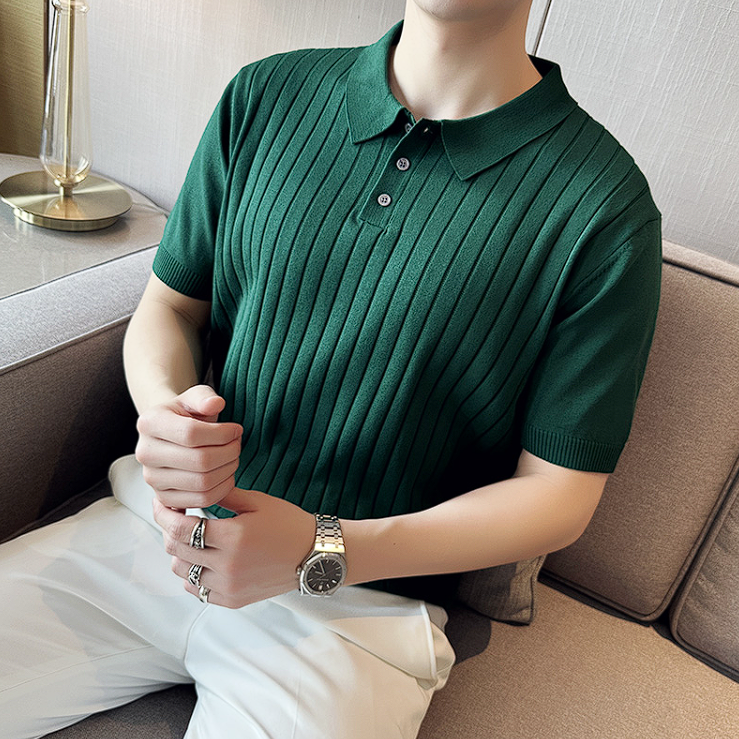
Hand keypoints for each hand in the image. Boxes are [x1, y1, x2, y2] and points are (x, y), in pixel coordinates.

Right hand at [135, 384, 242, 509]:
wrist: (170, 433)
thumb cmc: (185, 414)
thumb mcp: (194, 397)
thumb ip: (204, 397)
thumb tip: (215, 403)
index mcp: (149, 423)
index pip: (191, 433)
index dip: (222, 433)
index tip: (236, 430)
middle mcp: (145, 453)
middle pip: (200, 461)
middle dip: (229, 452)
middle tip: (237, 444)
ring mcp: (152, 479)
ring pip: (203, 483)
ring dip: (228, 470)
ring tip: (233, 457)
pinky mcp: (164, 498)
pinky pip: (201, 500)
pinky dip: (222, 489)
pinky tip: (226, 474)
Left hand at [153, 488, 315, 607]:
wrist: (315, 556)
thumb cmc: (289, 524)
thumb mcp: (258, 502)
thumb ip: (223, 494)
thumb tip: (195, 487)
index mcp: (233, 537)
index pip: (180, 528)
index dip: (164, 515)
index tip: (162, 505)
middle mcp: (227, 566)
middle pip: (175, 549)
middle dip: (169, 530)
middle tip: (176, 517)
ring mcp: (229, 586)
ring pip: (181, 572)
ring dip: (179, 553)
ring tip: (191, 539)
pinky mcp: (232, 600)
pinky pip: (196, 590)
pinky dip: (192, 574)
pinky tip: (202, 559)